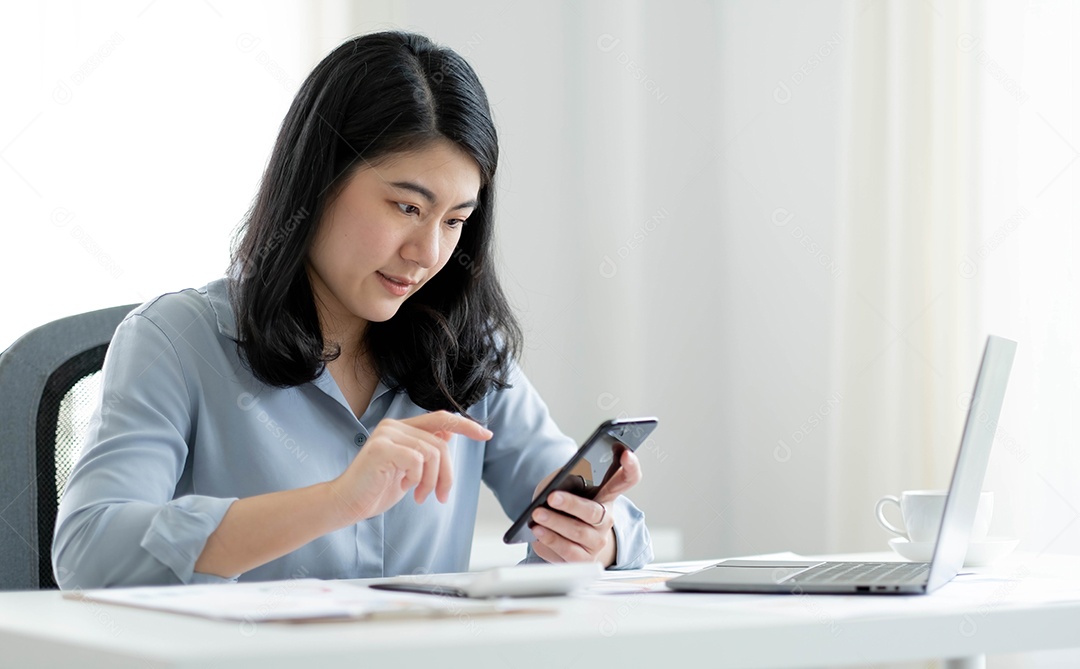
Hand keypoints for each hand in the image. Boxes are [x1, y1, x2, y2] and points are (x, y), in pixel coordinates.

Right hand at [328, 411, 491, 522]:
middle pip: (442, 443)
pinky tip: (406, 488)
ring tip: (421, 495)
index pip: (441, 419)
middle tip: (441, 495)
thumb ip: (426, 450)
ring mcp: (387, 435)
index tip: (486, 434)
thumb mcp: (410, 470)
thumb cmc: (375, 489)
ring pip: (432, 453)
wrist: (346, 504)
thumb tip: (449, 433)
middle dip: (447, 473)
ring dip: (432, 481)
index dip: (466, 425)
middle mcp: (394, 426)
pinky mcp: (382, 448)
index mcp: (401, 429)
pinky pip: (418, 460)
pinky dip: (417, 479)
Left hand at [528, 449, 642, 567]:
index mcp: (606, 495)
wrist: (569, 541)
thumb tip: (550, 487)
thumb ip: (562, 481)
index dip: (630, 467)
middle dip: (572, 504)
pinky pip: (568, 553)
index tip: (627, 453)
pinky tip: (538, 535)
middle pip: (594, 512)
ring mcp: (597, 541)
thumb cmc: (566, 508)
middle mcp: (607, 519)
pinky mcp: (585, 560)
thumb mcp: (565, 488)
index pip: (627, 479)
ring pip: (578, 534)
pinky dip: (550, 543)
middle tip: (552, 497)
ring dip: (555, 525)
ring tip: (536, 518)